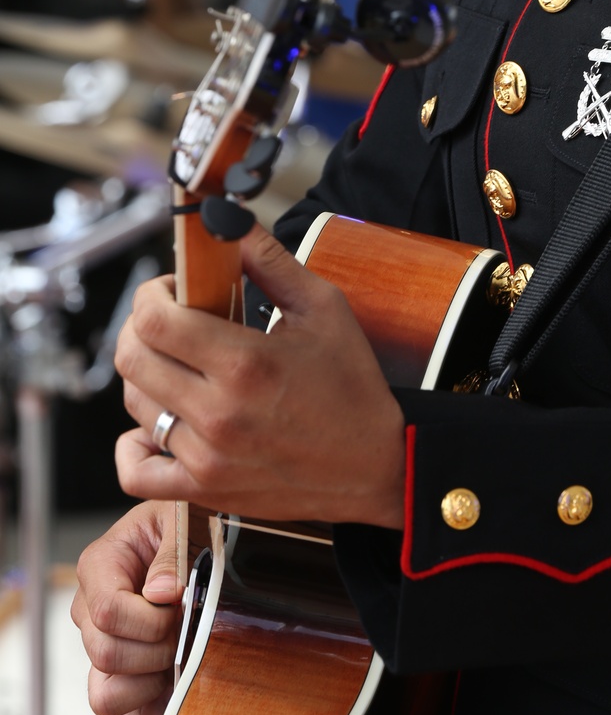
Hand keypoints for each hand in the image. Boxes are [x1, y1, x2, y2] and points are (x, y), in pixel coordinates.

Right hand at [71, 501, 180, 714]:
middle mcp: (92, 612)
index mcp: (100, 566)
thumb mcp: (181, 519)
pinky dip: (152, 714)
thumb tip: (163, 593)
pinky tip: (176, 684)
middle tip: (187, 629)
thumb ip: (172, 553)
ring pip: (106, 696)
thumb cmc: (185, 524)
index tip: (181, 607)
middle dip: (157, 649)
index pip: (107, 612)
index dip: (149, 620)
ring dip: (150, 683)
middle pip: (106, 655)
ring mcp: (105, 650)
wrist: (200, 539)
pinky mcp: (123, 681)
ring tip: (179, 656)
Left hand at [113, 226, 405, 526]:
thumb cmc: (353, 386)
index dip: (151, 294)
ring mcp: (207, 458)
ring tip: (182, 364)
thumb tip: (227, 225)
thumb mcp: (323, 308)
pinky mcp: (205, 489)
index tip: (171, 288)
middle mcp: (218, 413)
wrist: (376, 464)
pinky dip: (133, 445)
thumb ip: (269, 261)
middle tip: (170, 318)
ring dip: (148, 374)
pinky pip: (136, 470)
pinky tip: (159, 424)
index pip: (153, 320)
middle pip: (131, 359)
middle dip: (140, 326)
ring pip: (135, 405)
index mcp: (246, 363)